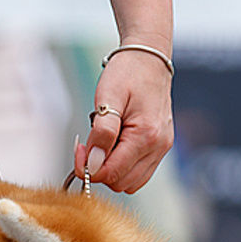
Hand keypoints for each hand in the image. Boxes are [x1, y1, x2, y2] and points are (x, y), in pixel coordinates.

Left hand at [75, 47, 172, 193]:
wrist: (149, 59)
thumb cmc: (128, 73)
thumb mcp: (108, 97)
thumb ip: (102, 133)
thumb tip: (93, 164)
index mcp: (146, 135)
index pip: (112, 172)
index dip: (88, 168)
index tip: (79, 149)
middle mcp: (158, 146)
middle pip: (121, 182)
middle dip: (99, 170)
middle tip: (87, 146)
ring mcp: (161, 149)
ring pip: (130, 182)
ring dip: (111, 170)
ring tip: (102, 144)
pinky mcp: (160, 148)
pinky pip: (139, 173)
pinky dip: (123, 167)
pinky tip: (113, 147)